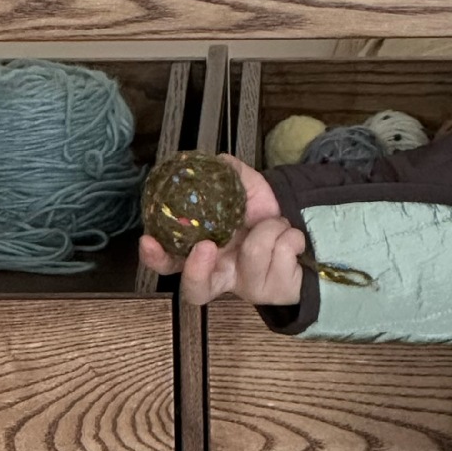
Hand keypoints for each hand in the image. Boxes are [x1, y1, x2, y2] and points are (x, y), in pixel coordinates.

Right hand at [138, 154, 305, 307]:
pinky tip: (289, 236)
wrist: (303, 231)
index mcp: (205, 254)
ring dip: (269, 228)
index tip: (149, 239)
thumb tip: (217, 160)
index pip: (169, 264)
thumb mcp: (247, 192)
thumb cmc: (264, 217)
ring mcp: (249, 286)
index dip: (154, 257)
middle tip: (206, 245)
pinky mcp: (278, 289)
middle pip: (195, 290)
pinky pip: (281, 252)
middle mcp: (222, 275)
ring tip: (276, 222)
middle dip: (196, 270)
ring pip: (252, 254)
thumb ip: (230, 176)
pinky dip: (289, 234)